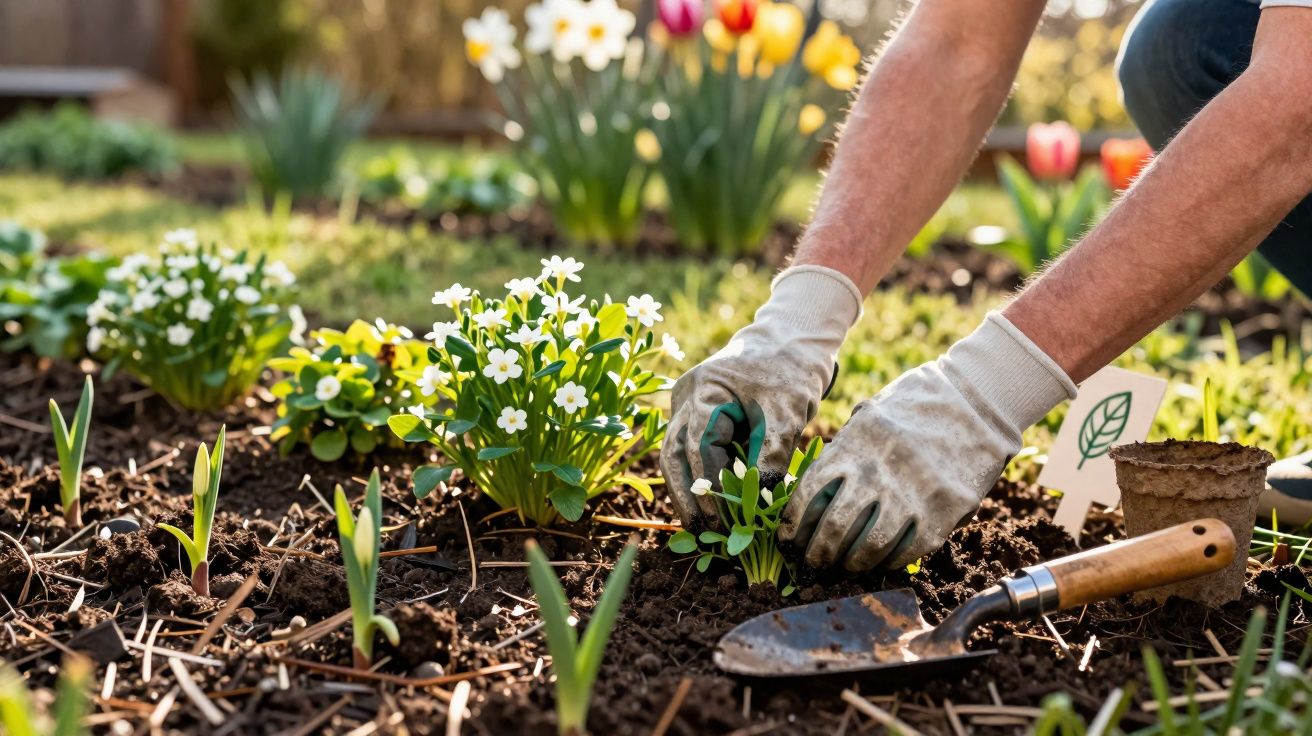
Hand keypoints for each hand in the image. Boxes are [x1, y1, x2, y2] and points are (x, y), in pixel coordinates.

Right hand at [660, 266, 861, 529]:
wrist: (789, 340)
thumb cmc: (790, 370)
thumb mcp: (788, 409)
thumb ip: (773, 451)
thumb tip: (762, 499)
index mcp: (704, 388)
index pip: (698, 443)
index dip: (708, 482)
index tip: (720, 516)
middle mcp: (686, 396)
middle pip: (674, 452)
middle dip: (687, 493)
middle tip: (701, 529)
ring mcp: (686, 405)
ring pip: (675, 454)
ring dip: (686, 489)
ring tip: (700, 525)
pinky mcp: (696, 415)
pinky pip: (689, 450)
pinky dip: (697, 476)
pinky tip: (708, 504)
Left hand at [778, 312, 1076, 570]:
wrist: (975, 403)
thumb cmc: (914, 406)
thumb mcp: (868, 416)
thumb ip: (843, 451)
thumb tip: (812, 492)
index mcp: (853, 445)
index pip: (810, 494)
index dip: (794, 523)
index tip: (789, 538)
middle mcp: (877, 473)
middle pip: (834, 527)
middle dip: (818, 552)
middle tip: (813, 562)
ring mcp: (911, 495)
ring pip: (868, 547)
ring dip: (851, 563)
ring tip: (845, 565)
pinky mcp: (942, 514)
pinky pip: (906, 551)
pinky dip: (887, 561)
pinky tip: (880, 559)